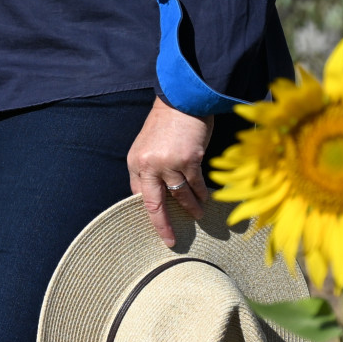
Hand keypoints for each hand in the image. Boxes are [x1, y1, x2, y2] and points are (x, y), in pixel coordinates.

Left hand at [128, 95, 212, 242]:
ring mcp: (168, 163)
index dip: (149, 211)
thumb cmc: (165, 123)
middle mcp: (148, 165)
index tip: (156, 225)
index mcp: (135, 162)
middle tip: (170, 240)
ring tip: (198, 216)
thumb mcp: (148, 146)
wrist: (181, 101)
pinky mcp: (189, 160)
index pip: (138, 194)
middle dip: (162, 225)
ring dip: (190, 208)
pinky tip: (206, 200)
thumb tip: (159, 192)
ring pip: (179, 196)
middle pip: (154, 204)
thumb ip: (150, 168)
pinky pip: (195, 185)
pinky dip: (202, 194)